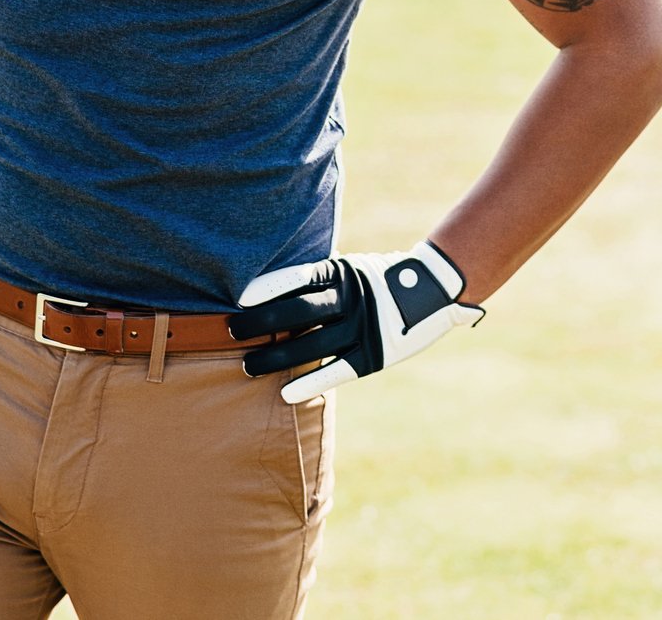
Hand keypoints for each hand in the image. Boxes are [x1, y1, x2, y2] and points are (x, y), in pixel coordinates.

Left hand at [229, 241, 485, 402]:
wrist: (431, 291)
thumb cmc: (379, 278)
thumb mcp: (350, 268)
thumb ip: (319, 275)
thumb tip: (274, 278)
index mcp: (341, 273)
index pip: (298, 278)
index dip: (268, 289)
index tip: (239, 299)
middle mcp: (349, 300)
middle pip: (296, 312)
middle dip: (260, 322)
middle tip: (230, 331)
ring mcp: (361, 328)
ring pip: (310, 345)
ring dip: (275, 357)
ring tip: (247, 366)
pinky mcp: (372, 355)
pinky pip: (335, 371)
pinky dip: (309, 382)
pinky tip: (284, 394)